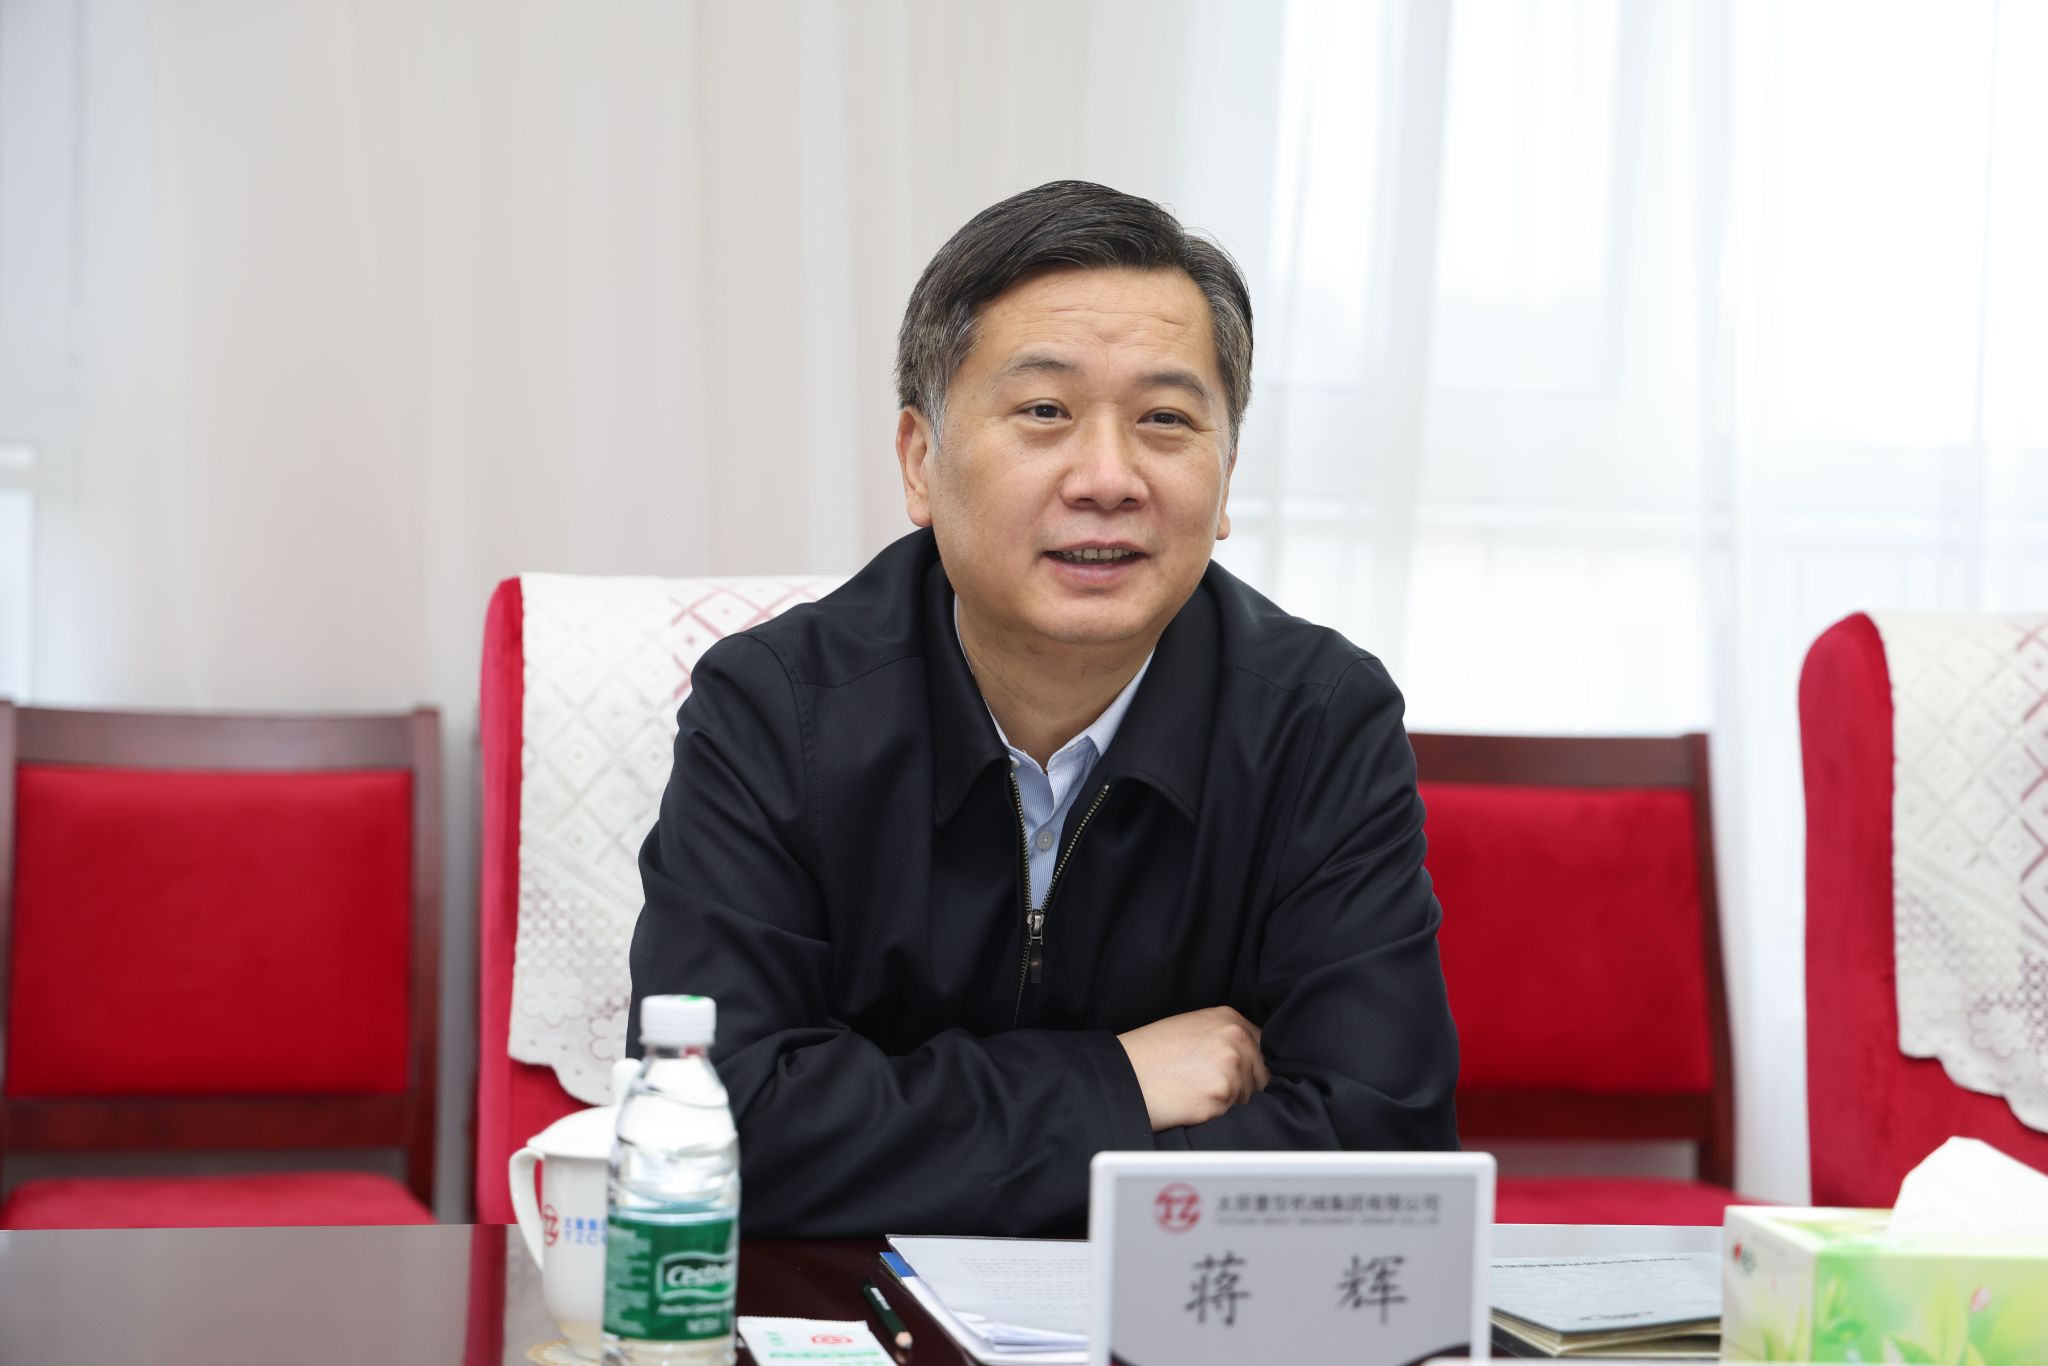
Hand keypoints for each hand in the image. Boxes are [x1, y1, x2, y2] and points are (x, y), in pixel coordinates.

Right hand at [1116, 1005, 1270, 1131]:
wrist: (1122, 1074)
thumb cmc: (1152, 1055)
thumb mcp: (1193, 1029)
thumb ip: (1226, 1039)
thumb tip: (1254, 1061)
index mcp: (1229, 1018)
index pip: (1264, 1049)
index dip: (1252, 1068)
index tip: (1234, 1077)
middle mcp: (1234, 1037)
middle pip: (1262, 1076)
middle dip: (1243, 1087)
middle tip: (1204, 1085)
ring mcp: (1229, 1065)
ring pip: (1249, 1097)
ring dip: (1229, 1102)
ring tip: (1193, 1091)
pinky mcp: (1220, 1094)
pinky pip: (1231, 1113)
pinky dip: (1214, 1114)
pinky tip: (1190, 1102)